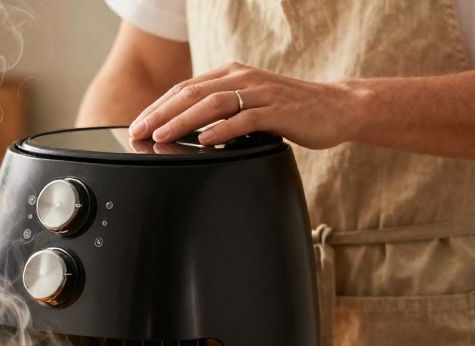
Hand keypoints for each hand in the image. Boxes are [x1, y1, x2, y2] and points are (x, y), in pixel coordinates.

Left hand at [127, 62, 359, 149]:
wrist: (337, 107)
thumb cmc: (292, 110)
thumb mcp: (250, 105)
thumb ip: (222, 111)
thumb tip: (186, 129)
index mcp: (233, 74)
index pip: (185, 87)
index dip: (158, 106)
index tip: (137, 125)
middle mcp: (243, 77)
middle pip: (192, 92)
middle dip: (160, 112)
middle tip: (139, 132)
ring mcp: (261, 92)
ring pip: (212, 102)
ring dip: (183, 120)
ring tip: (162, 136)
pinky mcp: (278, 110)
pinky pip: (244, 118)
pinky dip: (221, 130)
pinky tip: (204, 141)